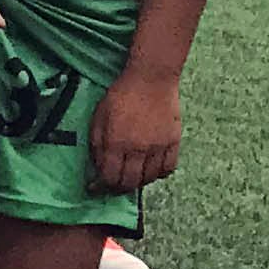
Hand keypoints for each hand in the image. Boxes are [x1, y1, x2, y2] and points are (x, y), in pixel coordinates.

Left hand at [89, 65, 181, 194]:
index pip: (109, 177)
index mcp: (116, 143)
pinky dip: (159, 174)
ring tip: (131, 178)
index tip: (95, 188)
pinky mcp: (174, 142)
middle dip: (118, 189)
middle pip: (129, 182)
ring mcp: (158, 147)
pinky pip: (168, 169)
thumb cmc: (120, 96)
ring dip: (138, 182)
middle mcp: (138, 149)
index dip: (100, 187)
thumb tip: (97, 166)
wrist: (151, 79)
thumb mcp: (98, 118)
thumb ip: (97, 145)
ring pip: (149, 179)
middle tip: (112, 187)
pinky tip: (151, 171)